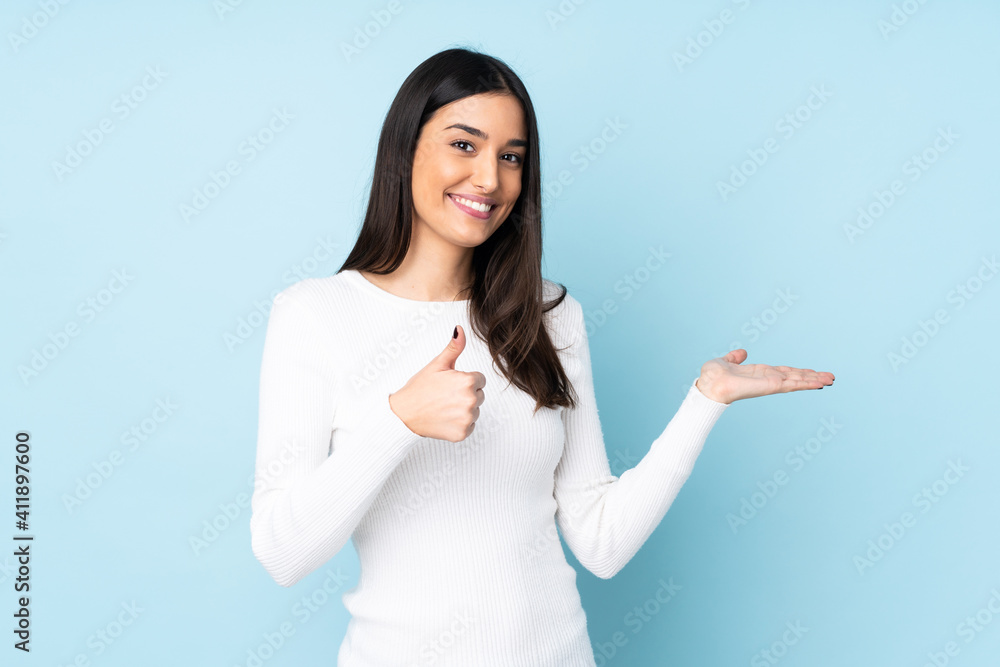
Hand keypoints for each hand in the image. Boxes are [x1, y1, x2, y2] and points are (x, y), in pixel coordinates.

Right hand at [388, 325, 485, 441]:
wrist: (404, 414)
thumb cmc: (419, 389)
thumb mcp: (437, 364)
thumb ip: (454, 348)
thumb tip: (460, 330)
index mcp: (467, 382)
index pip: (480, 379)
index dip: (464, 380)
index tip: (450, 384)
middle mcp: (471, 400)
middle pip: (479, 395)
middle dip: (465, 394)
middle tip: (445, 396)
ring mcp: (467, 419)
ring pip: (475, 411)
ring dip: (463, 410)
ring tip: (444, 407)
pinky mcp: (463, 433)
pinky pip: (470, 426)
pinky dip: (459, 424)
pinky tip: (445, 418)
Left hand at [695, 349, 833, 404]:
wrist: (709, 384)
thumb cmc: (713, 376)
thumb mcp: (725, 361)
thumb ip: (735, 358)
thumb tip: (742, 353)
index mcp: (760, 373)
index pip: (785, 372)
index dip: (799, 372)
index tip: (813, 372)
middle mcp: (768, 379)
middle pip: (796, 377)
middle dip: (812, 377)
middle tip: (831, 377)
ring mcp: (770, 384)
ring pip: (797, 381)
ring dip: (814, 380)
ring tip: (831, 380)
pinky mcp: (770, 387)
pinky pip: (791, 384)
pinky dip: (806, 384)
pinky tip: (819, 384)